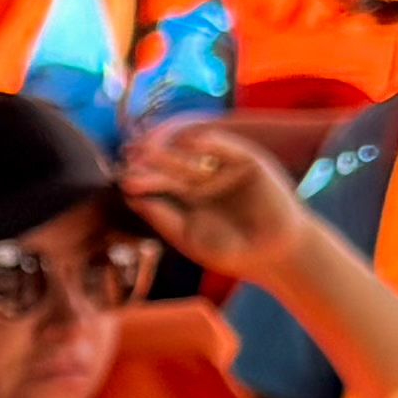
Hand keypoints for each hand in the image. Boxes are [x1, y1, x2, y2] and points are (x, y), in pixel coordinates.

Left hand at [117, 119, 311, 289]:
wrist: (273, 255)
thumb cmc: (230, 251)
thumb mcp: (189, 237)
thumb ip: (162, 217)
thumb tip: (130, 198)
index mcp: (186, 195)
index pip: (159, 182)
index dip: (143, 179)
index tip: (124, 180)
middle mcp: (202, 177)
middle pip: (171, 165)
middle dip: (152, 160)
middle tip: (131, 154)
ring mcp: (224, 167)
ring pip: (193, 154)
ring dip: (173, 149)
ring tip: (152, 146)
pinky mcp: (247, 161)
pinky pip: (227, 148)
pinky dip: (210, 143)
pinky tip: (189, 142)